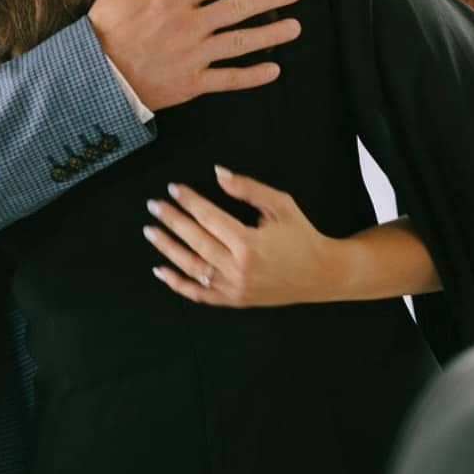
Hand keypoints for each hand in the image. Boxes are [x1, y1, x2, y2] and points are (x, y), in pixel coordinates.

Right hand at [88, 0, 302, 110]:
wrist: (95, 79)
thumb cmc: (104, 33)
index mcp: (172, 2)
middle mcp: (189, 27)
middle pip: (237, 8)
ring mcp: (193, 56)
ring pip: (239, 43)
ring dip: (270, 34)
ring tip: (295, 26)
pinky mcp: (192, 83)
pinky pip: (229, 79)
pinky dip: (252, 76)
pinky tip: (274, 70)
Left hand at [144, 167, 340, 305]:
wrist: (322, 274)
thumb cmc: (302, 237)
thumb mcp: (280, 205)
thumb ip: (247, 188)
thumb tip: (218, 173)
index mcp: (249, 243)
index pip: (209, 217)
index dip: (189, 201)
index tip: (174, 189)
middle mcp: (238, 268)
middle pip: (195, 240)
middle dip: (172, 220)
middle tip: (154, 206)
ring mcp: (234, 288)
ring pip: (192, 268)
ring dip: (168, 248)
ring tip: (151, 231)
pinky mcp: (234, 300)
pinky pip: (199, 294)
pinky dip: (178, 283)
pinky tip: (161, 270)